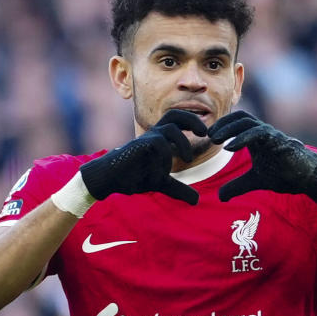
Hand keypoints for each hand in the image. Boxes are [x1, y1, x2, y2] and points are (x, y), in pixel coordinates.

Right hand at [79, 110, 207, 204]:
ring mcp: (147, 138)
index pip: (179, 121)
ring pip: (170, 129)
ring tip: (188, 160)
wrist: (111, 178)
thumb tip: (196, 200)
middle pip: (175, 115)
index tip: (205, 134)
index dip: (193, 123)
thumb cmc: (134, 176)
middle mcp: (155, 134)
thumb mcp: (162, 183)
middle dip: (192, 120)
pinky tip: (162, 172)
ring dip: (183, 143)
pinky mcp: (139, 145)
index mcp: (161, 138)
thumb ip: (179, 189)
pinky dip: (165, 157)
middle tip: (204, 133)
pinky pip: (159, 144)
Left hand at [208, 111, 316, 203]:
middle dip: (223, 124)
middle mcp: (264, 132)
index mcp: (257, 137)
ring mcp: (272, 135)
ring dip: (229, 129)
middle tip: (208, 136)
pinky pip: (259, 134)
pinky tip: (230, 148)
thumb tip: (220, 197)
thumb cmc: (285, 175)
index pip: (237, 122)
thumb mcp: (254, 181)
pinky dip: (242, 138)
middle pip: (240, 117)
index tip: (209, 137)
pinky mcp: (279, 141)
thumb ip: (237, 186)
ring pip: (247, 122)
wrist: (308, 179)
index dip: (222, 127)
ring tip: (215, 139)